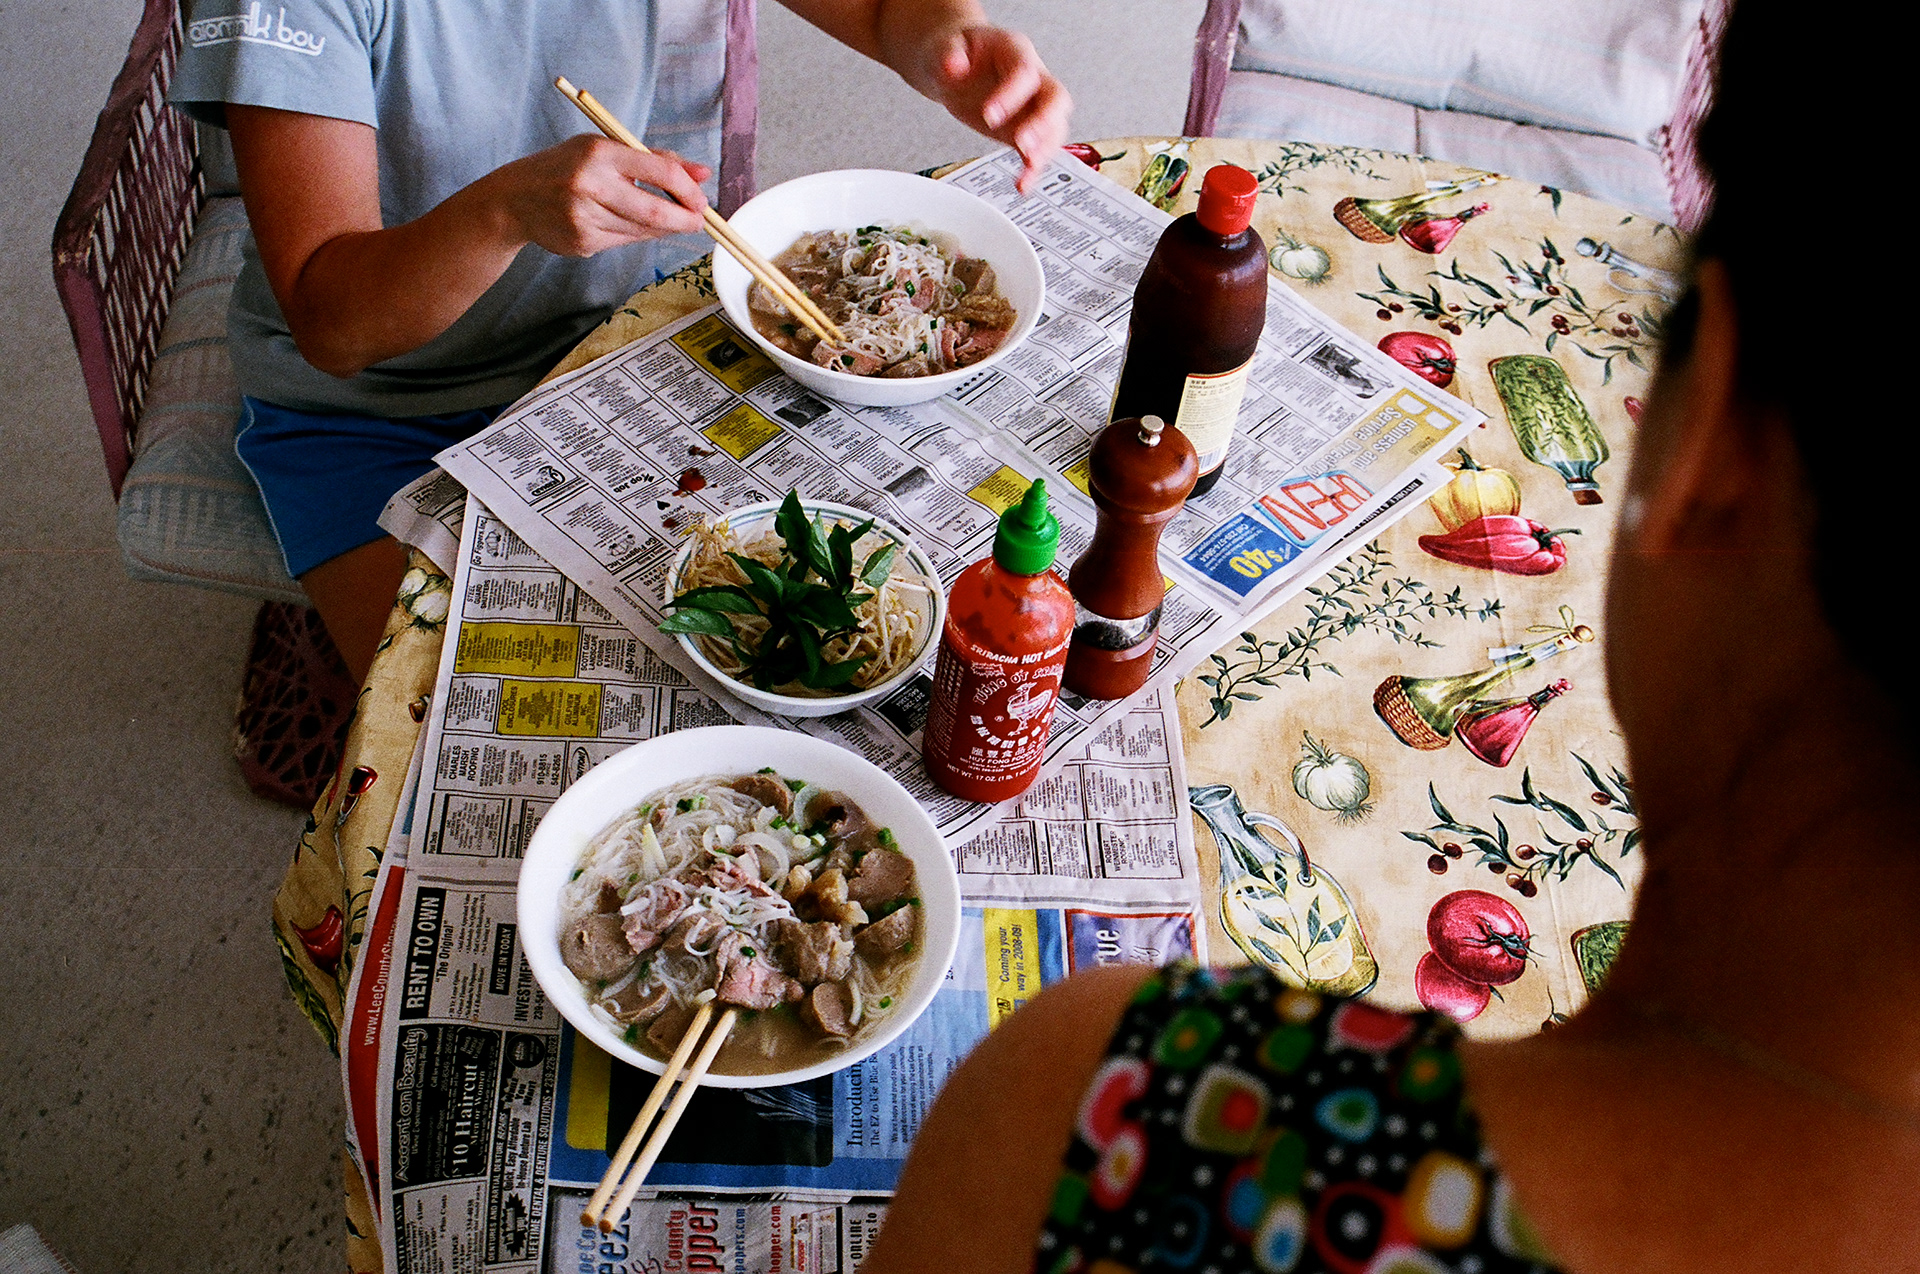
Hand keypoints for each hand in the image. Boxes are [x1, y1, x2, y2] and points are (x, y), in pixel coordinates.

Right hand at [493, 135, 710, 256]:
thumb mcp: (606, 150)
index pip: (661, 171)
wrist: (515, 198)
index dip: (688, 191)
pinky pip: (623, 241)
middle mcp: (590, 183)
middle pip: (654, 210)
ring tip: (662, 219)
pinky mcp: (581, 240)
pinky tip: (624, 223)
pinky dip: (634, 235)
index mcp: (600, 152)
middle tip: (697, 222)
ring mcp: (583, 215)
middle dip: (684, 220)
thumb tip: (703, 174)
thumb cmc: (567, 167)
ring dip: (660, 228)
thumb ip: (655, 161)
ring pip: (641, 230)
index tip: (701, 201)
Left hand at [923, 25, 1071, 191]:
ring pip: (1054, 128)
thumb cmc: (955, 51)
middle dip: (1044, 123)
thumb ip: (950, 54)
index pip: (1025, 71)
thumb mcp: (946, 44)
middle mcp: (1033, 78)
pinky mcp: (1023, 130)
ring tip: (1029, 168)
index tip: (989, 114)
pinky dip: (1032, 170)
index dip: (1011, 93)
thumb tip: (953, 67)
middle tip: (1023, 142)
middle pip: (1056, 99)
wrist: (952, 65)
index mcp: (1016, 51)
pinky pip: (1036, 151)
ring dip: (1045, 151)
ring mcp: (1032, 106)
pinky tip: (1022, 185)